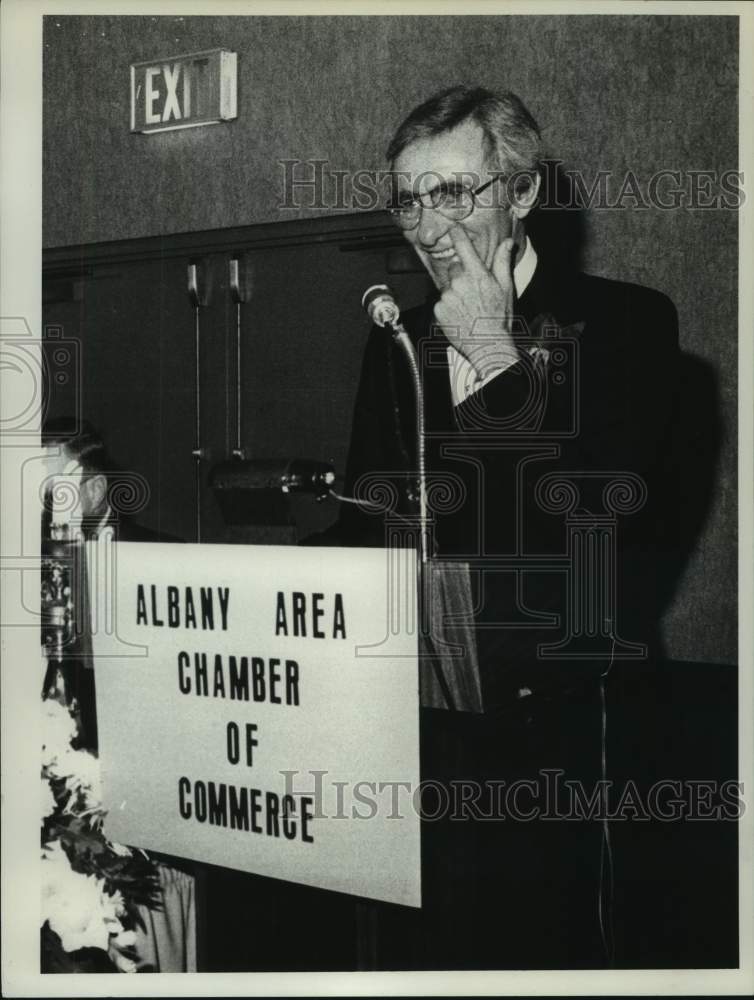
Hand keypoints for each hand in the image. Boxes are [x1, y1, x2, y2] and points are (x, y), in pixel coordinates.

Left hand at [433, 226, 519, 378]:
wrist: (488, 346)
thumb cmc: (499, 318)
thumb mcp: (506, 288)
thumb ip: (503, 262)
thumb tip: (507, 242)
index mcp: (476, 274)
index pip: (462, 245)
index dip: (457, 234)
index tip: (454, 229)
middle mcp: (459, 283)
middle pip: (454, 268)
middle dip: (461, 276)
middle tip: (473, 292)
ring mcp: (447, 296)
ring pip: (448, 287)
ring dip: (455, 293)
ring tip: (468, 307)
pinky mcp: (438, 310)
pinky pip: (441, 302)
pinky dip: (448, 307)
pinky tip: (460, 315)